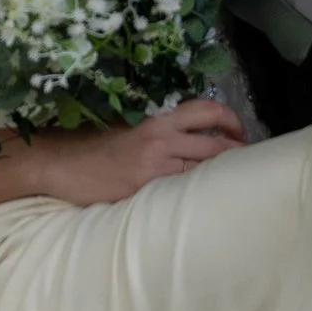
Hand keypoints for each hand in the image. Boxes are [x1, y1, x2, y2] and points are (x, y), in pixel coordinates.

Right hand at [27, 100, 245, 205]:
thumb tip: (195, 141)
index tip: (241, 133)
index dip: (231, 120)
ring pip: (205, 167)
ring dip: (225, 175)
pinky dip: (200, 192)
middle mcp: (161, 137)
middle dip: (238, 152)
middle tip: (250, 163)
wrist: (62, 164)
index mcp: (158, 119)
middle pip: (216, 142)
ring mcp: (155, 163)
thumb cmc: (95, 148)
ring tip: (236, 184)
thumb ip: (162, 133)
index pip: (206, 110)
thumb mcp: (131, 130)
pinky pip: (183, 188)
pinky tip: (207, 200)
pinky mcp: (146, 186)